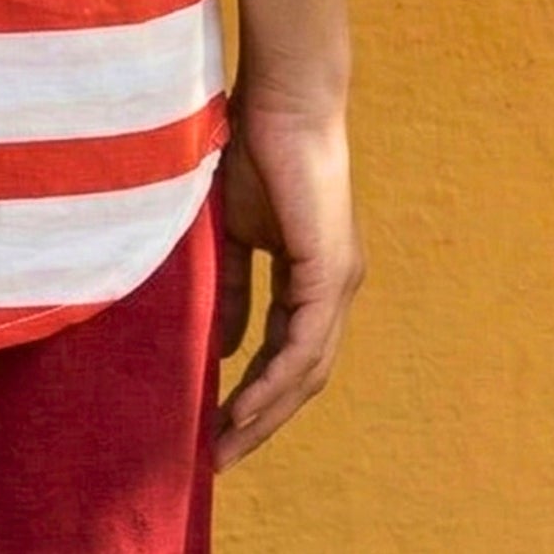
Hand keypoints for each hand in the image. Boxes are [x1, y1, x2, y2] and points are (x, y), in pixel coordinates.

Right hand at [210, 91, 363, 471]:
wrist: (284, 97)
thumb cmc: (254, 147)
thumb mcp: (233, 231)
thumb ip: (231, 287)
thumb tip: (224, 347)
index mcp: (312, 278)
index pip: (286, 353)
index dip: (255, 393)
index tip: (215, 426)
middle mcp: (334, 289)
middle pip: (302, 377)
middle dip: (260, 420)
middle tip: (218, 456)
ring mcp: (338, 284)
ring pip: (306, 371)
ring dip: (265, 413)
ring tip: (224, 444)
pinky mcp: (330, 273)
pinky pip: (302, 345)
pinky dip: (273, 381)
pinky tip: (242, 404)